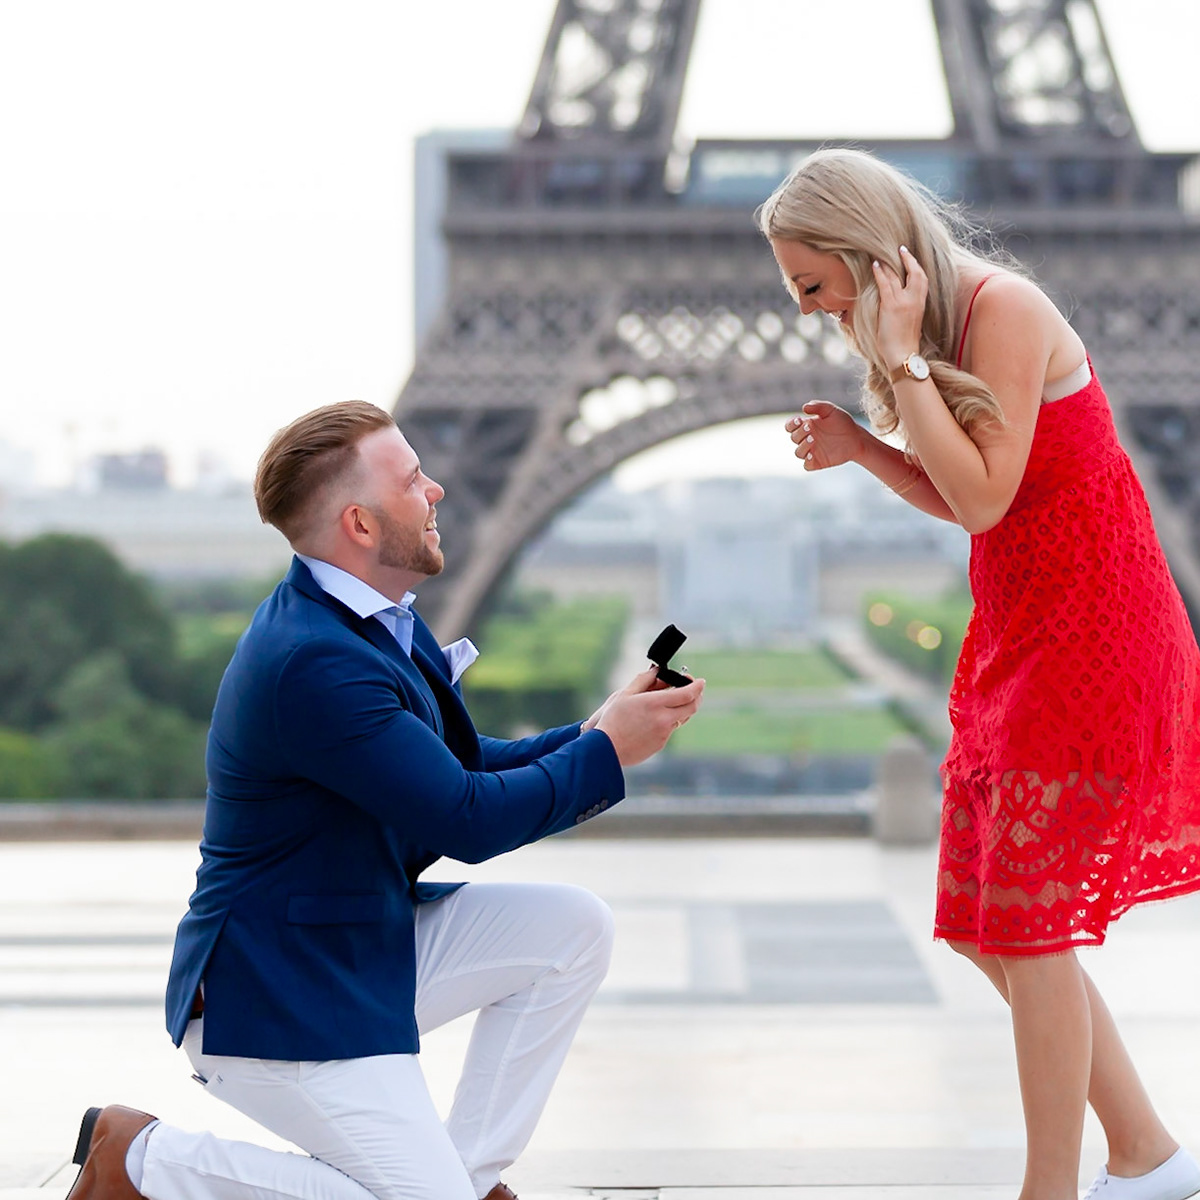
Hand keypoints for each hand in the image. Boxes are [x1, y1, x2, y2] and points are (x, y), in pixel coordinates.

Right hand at [592, 668, 704, 766]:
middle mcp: (664, 719)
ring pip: (682, 718)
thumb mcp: (624, 694)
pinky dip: (668, 720)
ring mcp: (664, 733)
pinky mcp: (661, 744)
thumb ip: (644, 680)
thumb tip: (657, 671)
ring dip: (682, 708)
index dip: (698, 686)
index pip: (687, 694)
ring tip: (669, 702)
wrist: (606, 748)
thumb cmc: (612, 720)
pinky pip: (670, 729)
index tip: (701, 681)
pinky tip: (653, 719)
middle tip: (695, 690)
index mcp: (655, 703)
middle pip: (692, 707)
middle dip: (697, 696)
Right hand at [785, 401, 865, 469]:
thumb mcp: (832, 411)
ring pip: (798, 452)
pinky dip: (807, 461)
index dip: (791, 424)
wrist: (857, 438)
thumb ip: (818, 406)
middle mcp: (806, 439)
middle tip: (810, 427)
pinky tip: (812, 455)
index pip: (790, 426)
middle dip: (799, 432)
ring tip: (812, 439)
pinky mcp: (818, 462)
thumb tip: (804, 408)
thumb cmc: (843, 423)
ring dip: (802, 446)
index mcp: (806, 426)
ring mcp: (812, 452)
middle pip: (794, 438)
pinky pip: (807, 465)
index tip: (799, 420)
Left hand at [873, 245, 927, 367]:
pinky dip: (880, 273)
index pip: (922, 278)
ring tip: (880, 255)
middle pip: (915, 272)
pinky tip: (875, 265)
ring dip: (888, 263)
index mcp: (921, 303)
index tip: (910, 256)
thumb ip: (909, 309)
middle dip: (908, 258)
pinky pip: (885, 284)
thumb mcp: (912, 322)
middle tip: (900, 248)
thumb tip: (901, 304)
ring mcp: (903, 302)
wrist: (904, 354)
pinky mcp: (891, 306)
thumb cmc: (905, 343)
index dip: (916, 265)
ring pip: (897, 276)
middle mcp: (915, 300)